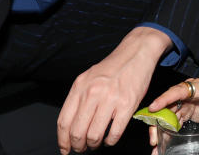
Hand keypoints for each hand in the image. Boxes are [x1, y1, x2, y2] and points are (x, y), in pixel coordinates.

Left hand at [56, 26, 171, 153]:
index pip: (64, 121)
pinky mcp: (127, 105)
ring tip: (96, 143)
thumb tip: (71, 125)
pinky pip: (114, 133)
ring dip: (93, 145)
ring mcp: (110, 99)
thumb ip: (79, 98)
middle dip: (78, 146)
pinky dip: (110, 141)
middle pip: (77, 132)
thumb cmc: (112, 68)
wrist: (135, 53)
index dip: (63, 140)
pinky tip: (109, 139)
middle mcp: (93, 93)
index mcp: (80, 86)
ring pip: (94, 135)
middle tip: (81, 148)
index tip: (65, 148)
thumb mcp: (89, 78)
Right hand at [147, 79, 198, 154]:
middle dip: (158, 121)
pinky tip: (163, 142)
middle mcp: (188, 92)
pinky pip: (172, 118)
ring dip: (159, 129)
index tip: (153, 108)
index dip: (164, 99)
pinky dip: (166, 130)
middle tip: (154, 140)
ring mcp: (185, 101)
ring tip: (155, 146)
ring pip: (167, 113)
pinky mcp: (184, 110)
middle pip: (168, 104)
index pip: (178, 91)